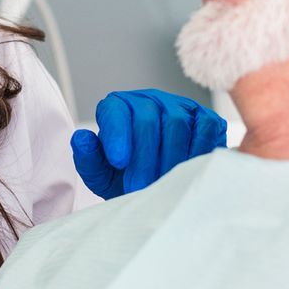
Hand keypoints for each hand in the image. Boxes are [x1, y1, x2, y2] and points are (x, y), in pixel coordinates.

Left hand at [71, 89, 227, 198]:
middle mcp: (150, 101)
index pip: (116, 111)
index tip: (118, 161)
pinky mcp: (206, 119)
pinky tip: (187, 172)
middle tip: (138, 186)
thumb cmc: (127, 178)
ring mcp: (180, 106)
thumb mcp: (102, 175)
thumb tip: (81, 138)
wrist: (160, 187)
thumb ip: (89, 158)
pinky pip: (204, 128)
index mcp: (119, 108)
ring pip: (176, 123)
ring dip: (169, 158)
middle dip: (143, 156)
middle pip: (148, 118)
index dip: (117, 134)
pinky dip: (196, 151)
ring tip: (161, 185)